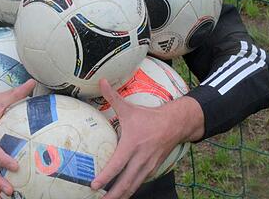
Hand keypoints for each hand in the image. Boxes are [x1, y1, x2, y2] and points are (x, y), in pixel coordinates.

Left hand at [91, 79, 203, 198]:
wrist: (175, 124)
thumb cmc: (149, 117)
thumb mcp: (130, 108)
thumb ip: (113, 97)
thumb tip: (100, 80)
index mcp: (133, 145)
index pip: (117, 165)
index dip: (105, 177)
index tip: (94, 186)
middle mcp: (140, 158)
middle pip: (125, 183)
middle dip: (113, 195)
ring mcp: (148, 166)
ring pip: (133, 186)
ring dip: (121, 195)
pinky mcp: (152, 169)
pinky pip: (139, 182)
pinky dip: (130, 190)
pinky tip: (121, 194)